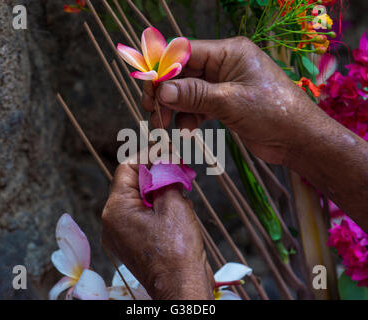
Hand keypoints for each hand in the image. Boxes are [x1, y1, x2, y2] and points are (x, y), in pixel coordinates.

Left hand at [102, 163, 213, 299]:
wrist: (181, 288)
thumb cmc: (177, 251)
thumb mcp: (173, 205)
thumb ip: (165, 178)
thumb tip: (164, 161)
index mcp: (116, 210)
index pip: (127, 169)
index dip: (148, 155)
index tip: (168, 150)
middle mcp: (113, 221)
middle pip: (132, 183)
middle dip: (156, 172)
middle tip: (178, 165)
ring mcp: (122, 233)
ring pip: (140, 198)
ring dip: (160, 188)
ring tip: (182, 185)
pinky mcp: (134, 241)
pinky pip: (144, 214)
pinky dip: (159, 205)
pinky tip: (178, 204)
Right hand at [142, 36, 325, 164]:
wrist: (298, 139)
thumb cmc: (274, 113)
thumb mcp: (231, 101)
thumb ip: (195, 95)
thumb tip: (162, 91)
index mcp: (229, 53)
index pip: (185, 53)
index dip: (163, 69)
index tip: (149, 90)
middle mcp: (224, 65)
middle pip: (183, 73)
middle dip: (165, 93)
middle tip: (151, 111)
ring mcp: (223, 85)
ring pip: (187, 92)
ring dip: (174, 108)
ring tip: (164, 126)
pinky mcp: (224, 104)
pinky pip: (198, 106)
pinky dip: (189, 117)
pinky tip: (187, 130)